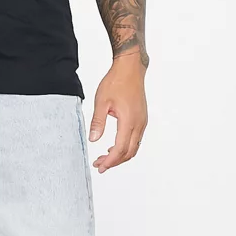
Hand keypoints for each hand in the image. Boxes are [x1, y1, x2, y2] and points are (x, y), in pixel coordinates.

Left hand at [88, 51, 147, 172]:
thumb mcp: (102, 102)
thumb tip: (93, 140)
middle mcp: (139, 124)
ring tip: (104, 158)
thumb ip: (98, 122)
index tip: (100, 166)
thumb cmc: (116, 82)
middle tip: (100, 165)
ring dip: (120, 155)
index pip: (120, 149)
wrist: (130, 69)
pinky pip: (135, 139)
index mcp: (129, 121)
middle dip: (114, 162)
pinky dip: (125, 147)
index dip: (110, 161)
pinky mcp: (141, 119)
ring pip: (134, 147)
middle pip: (129, 152)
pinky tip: (114, 146)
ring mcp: (142, 122)